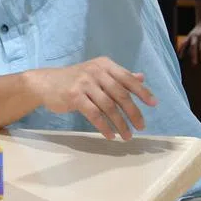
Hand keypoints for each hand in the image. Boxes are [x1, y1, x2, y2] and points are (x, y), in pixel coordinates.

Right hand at [31, 57, 157, 139]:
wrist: (46, 83)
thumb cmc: (75, 79)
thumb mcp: (97, 73)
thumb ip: (119, 76)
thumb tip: (141, 77)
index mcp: (104, 65)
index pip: (127, 78)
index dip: (142, 91)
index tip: (153, 104)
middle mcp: (96, 71)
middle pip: (120, 94)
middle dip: (133, 112)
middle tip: (141, 126)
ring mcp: (84, 83)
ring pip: (109, 106)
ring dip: (120, 124)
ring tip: (127, 136)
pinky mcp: (74, 95)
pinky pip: (94, 114)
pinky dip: (104, 126)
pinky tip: (110, 135)